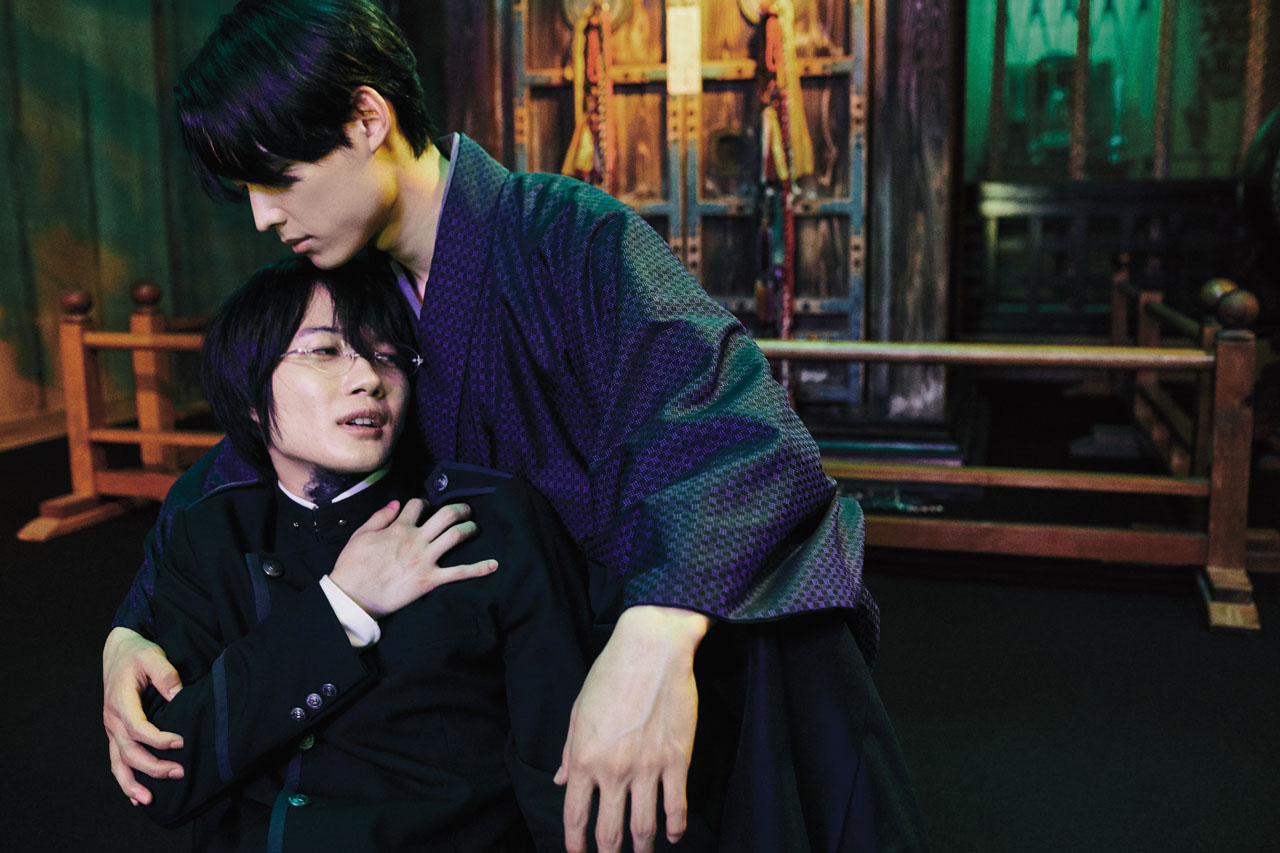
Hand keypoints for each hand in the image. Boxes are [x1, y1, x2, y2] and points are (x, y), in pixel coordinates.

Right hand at [102, 627, 184, 804]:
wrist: (118, 652)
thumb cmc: (138, 654)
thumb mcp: (153, 656)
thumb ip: (166, 674)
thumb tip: (178, 696)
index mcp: (121, 701)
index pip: (138, 727)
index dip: (158, 739)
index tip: (181, 742)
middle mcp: (113, 719)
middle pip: (129, 751)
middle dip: (153, 766)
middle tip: (180, 772)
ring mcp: (112, 728)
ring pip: (118, 762)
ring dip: (132, 783)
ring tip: (149, 799)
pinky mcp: (116, 732)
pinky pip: (116, 760)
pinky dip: (124, 780)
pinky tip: (136, 796)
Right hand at [328, 500, 494, 617]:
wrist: (352, 597)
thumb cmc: (352, 566)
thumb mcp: (360, 535)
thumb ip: (379, 517)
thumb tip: (395, 503)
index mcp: (398, 528)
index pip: (417, 505)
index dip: (424, 503)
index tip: (427, 507)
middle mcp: (415, 540)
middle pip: (446, 515)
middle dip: (460, 509)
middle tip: (466, 510)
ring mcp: (425, 559)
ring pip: (456, 536)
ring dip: (470, 529)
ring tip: (474, 528)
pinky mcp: (430, 580)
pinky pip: (459, 573)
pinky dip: (478, 569)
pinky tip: (494, 564)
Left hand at [555, 605, 708, 852]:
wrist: (652, 649)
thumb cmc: (611, 673)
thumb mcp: (579, 710)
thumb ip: (570, 751)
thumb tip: (561, 781)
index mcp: (585, 758)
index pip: (575, 816)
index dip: (575, 844)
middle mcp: (613, 770)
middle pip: (609, 832)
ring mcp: (647, 768)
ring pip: (643, 826)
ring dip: (642, 849)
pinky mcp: (677, 760)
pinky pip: (676, 806)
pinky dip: (674, 827)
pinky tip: (672, 836)